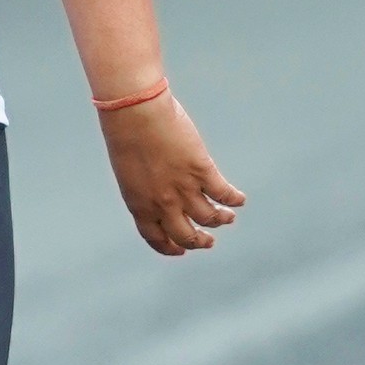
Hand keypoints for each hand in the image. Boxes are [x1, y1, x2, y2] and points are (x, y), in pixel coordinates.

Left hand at [99, 91, 244, 256]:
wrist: (135, 114)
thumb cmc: (126, 135)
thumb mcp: (129, 172)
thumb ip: (144, 188)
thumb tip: (159, 193)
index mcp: (140, 205)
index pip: (156, 238)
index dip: (170, 248)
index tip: (181, 250)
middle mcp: (163, 204)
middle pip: (186, 236)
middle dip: (200, 242)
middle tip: (208, 242)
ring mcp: (183, 189)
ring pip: (209, 217)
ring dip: (221, 220)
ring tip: (227, 218)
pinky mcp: (201, 171)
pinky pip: (223, 193)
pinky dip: (234, 199)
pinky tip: (239, 200)